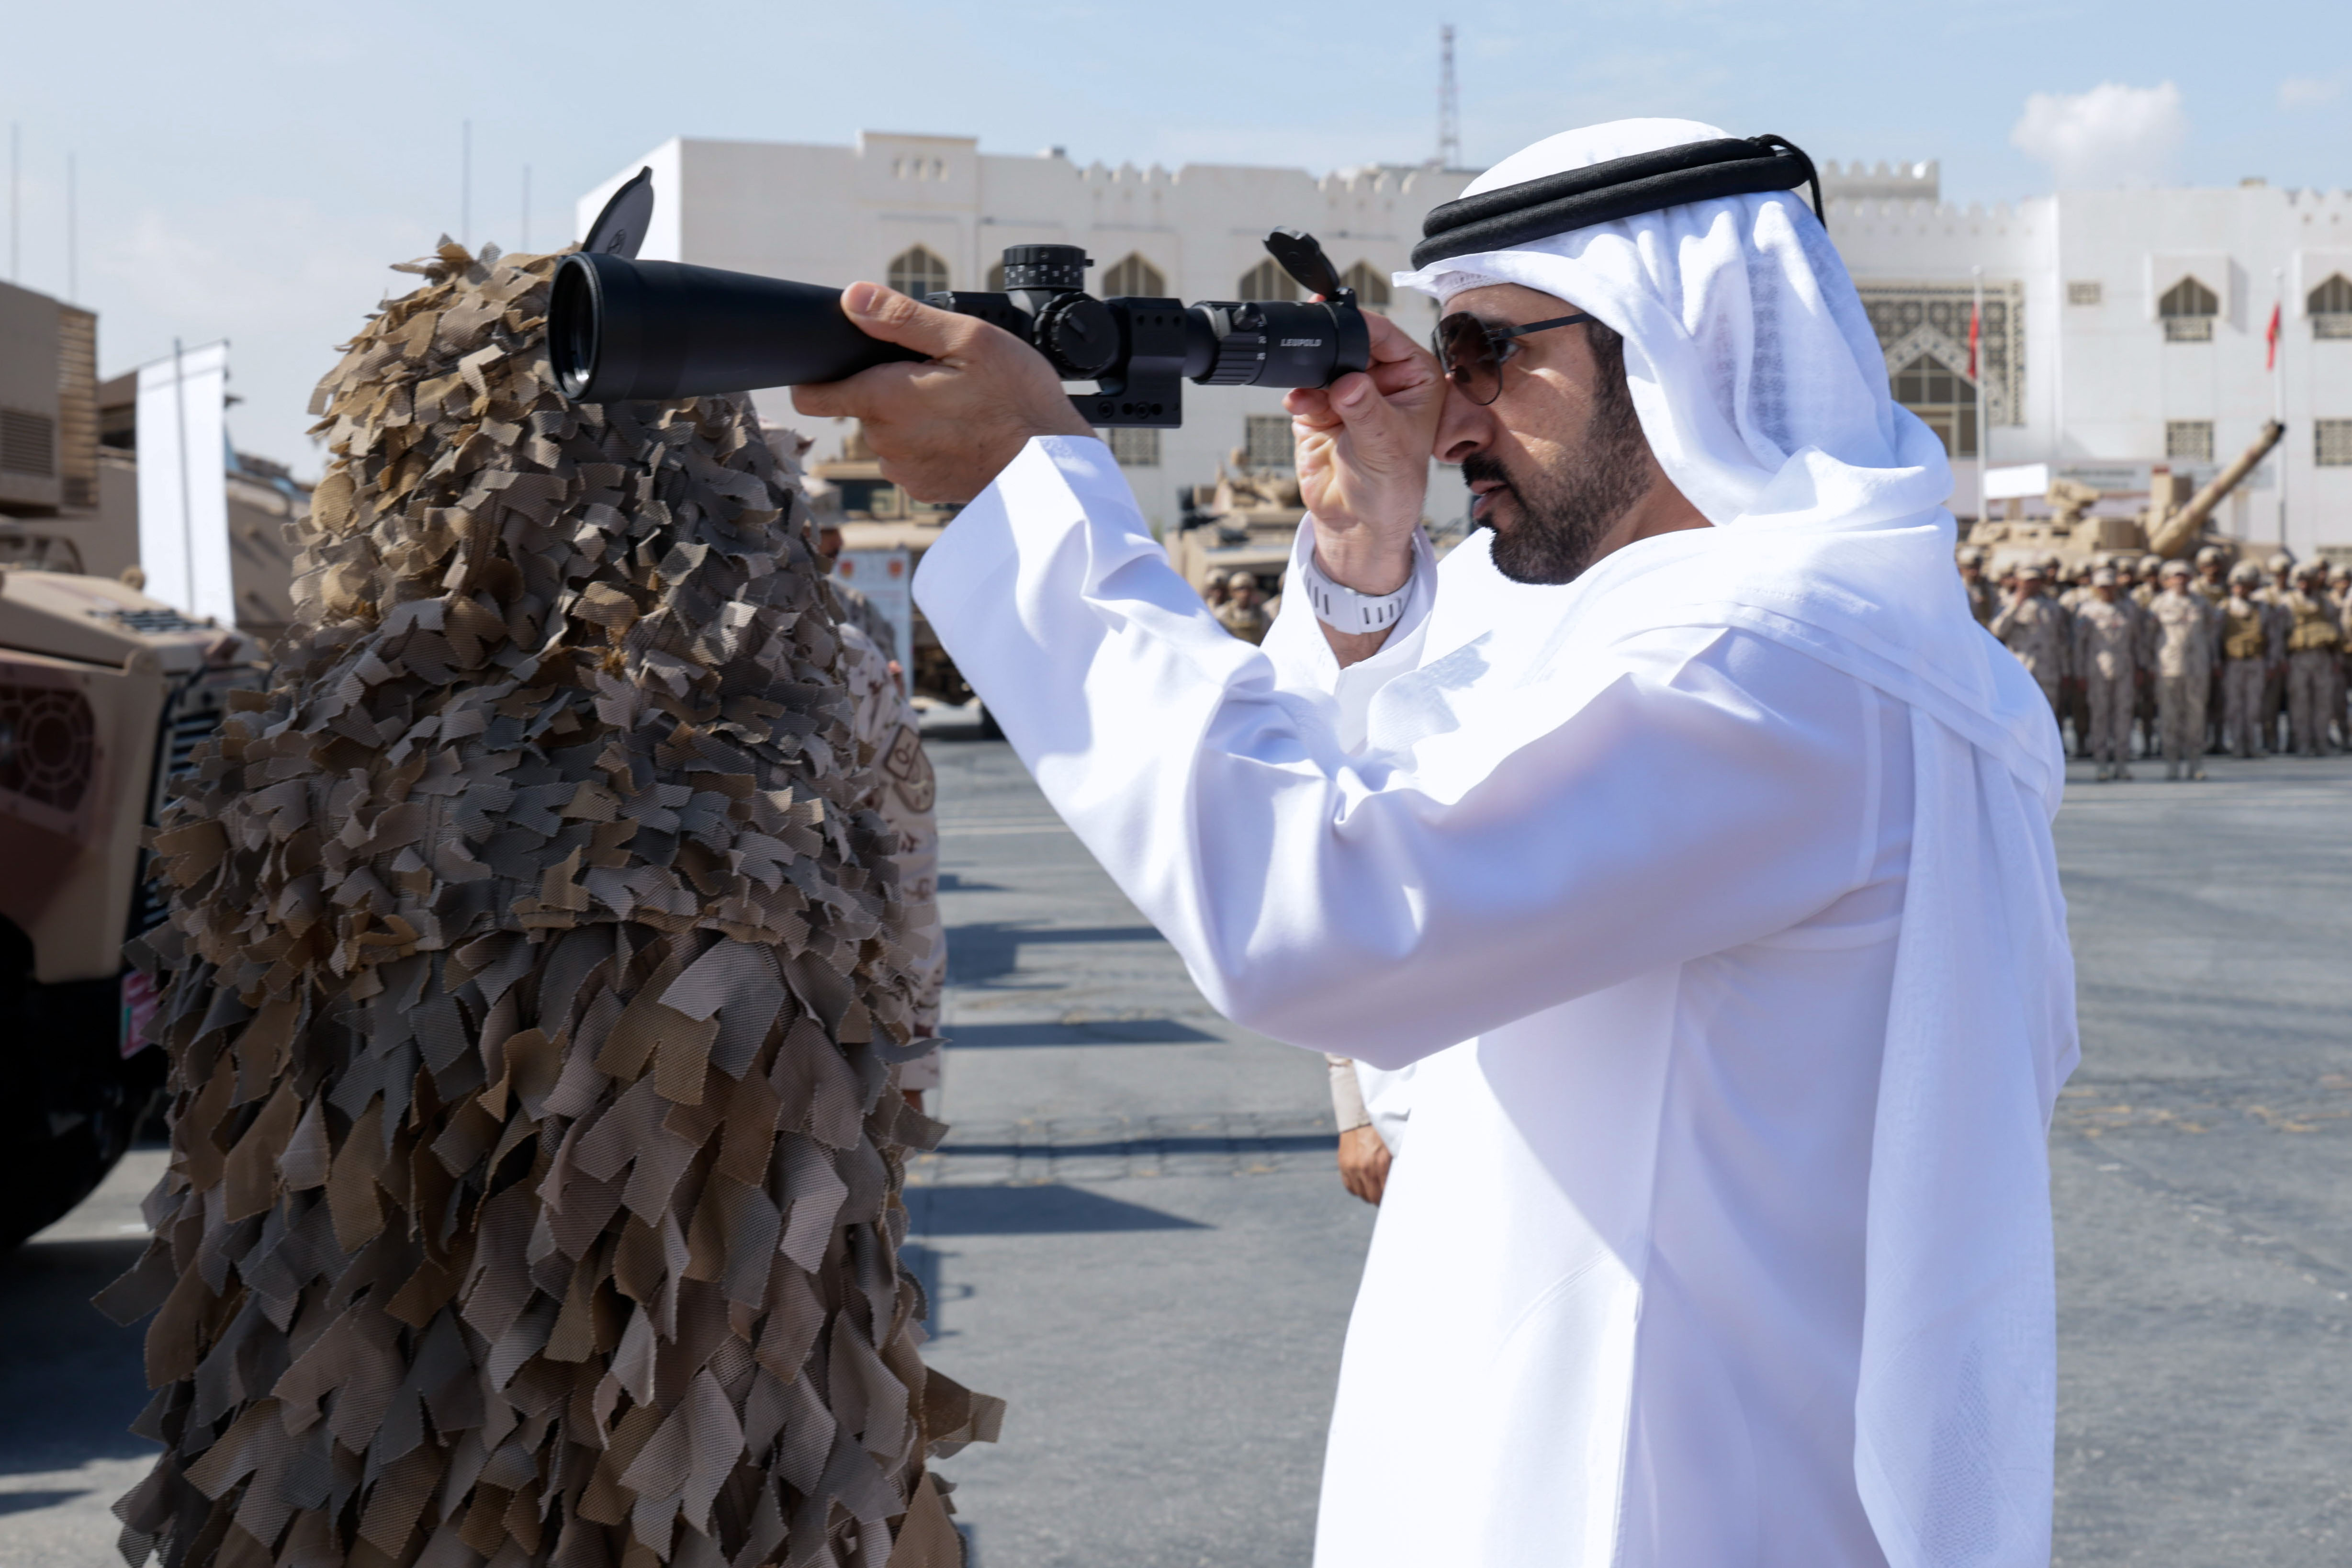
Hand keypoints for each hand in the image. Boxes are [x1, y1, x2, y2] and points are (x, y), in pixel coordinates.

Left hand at [793, 283, 1091, 502]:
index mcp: (884, 400)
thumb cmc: (1018, 399)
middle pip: (863, 405)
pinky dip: (931, 444)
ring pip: (889, 432)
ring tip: (960, 408)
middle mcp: (884, 441)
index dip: (818, 376)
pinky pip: (912, 458)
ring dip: (912, 418)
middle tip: (942, 379)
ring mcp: (903, 470)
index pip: (812, 395)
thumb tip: (853, 299)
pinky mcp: (924, 489)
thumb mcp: (968, 338)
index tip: (839, 366)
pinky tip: (966, 434)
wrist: (1052, 468)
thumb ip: (902, 318)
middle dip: (891, 388)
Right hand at [1284, 309, 1445, 595]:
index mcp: (1413, 376)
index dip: (1360, 324)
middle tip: (1314, 360)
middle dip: (1330, 351)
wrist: (1358, 523)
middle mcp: (1382, 378)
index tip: (1335, 316)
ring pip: (1323, 364)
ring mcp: (1349, 392)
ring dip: (1311, 378)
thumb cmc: (1391, 487)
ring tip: (1313, 402)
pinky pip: (1303, 389)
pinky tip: (1302, 409)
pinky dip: (1299, 397)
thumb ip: (1365, 409)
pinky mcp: (1320, 408)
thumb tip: (1347, 383)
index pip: (1384, 335)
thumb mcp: (1384, 445)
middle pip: (1350, 343)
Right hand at [1337, 1124, 1391, 1205]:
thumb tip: (1401, 1183)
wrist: (1361, 1117)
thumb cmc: (1382, 1132)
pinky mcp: (1343, 1165)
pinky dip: (1357, 1188)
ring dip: (1368, 1194)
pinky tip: (1363, 1183)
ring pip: (1361, 1194)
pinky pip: (1350, 1187)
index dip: (1390, 1199)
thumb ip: (1395, 1166)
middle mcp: (1365, 1168)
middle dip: (1380, 1199)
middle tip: (1385, 1196)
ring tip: (1375, 1188)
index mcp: (1381, 1164)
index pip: (1385, 1193)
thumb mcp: (1394, 1147)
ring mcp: (1352, 1167)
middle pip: (1372, 1197)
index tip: (1393, 1198)